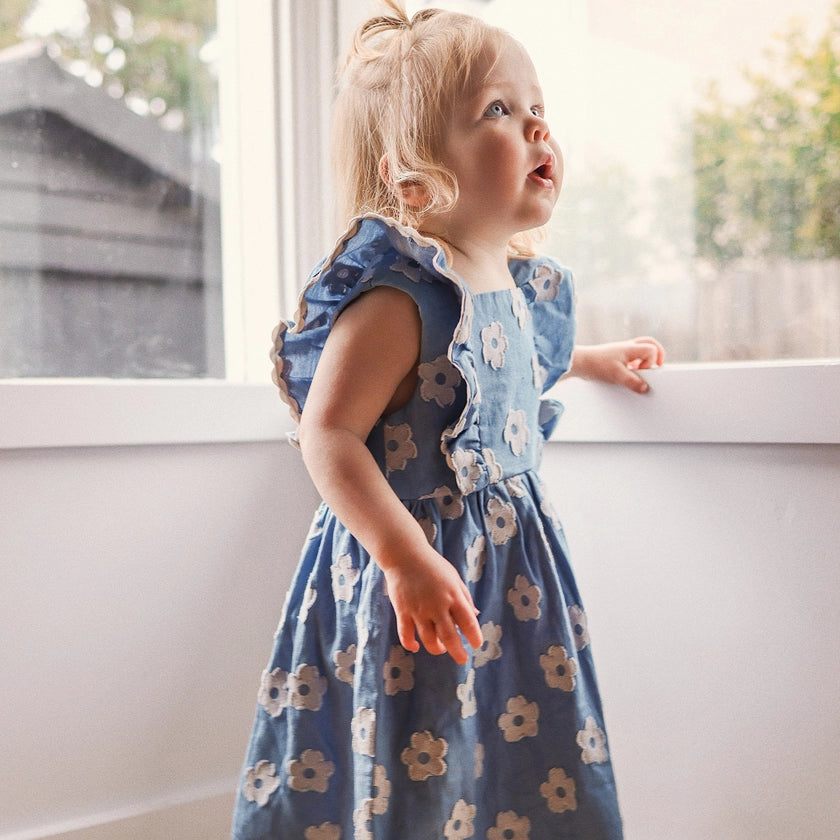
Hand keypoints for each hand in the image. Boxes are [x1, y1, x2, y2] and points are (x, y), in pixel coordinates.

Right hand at [382, 548, 481, 664]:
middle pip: (449, 636)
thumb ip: (464, 597)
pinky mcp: (403, 611)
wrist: (405, 555)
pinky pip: (406, 634)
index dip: (474, 636)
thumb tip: (475, 616)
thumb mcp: (454, 578)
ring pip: (428, 639)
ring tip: (441, 649)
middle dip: (457, 651)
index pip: (467, 622)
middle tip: (462, 659)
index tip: (477, 645)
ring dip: (436, 648)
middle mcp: (437, 605)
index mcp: (453, 595)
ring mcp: (419, 610)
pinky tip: (416, 647)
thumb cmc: (433, 566)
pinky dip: (410, 644)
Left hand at [570, 337, 664, 393]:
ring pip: (641, 349)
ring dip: (646, 359)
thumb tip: (645, 388)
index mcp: (630, 348)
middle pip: (650, 343)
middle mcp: (627, 347)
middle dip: (657, 354)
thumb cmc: (595, 364)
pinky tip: (629, 373)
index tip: (642, 371)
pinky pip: (631, 356)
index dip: (651, 362)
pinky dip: (636, 363)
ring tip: (643, 371)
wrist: (579, 363)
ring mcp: (622, 351)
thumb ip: (632, 382)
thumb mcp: (616, 375)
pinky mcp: (616, 357)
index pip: (651, 350)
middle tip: (657, 366)